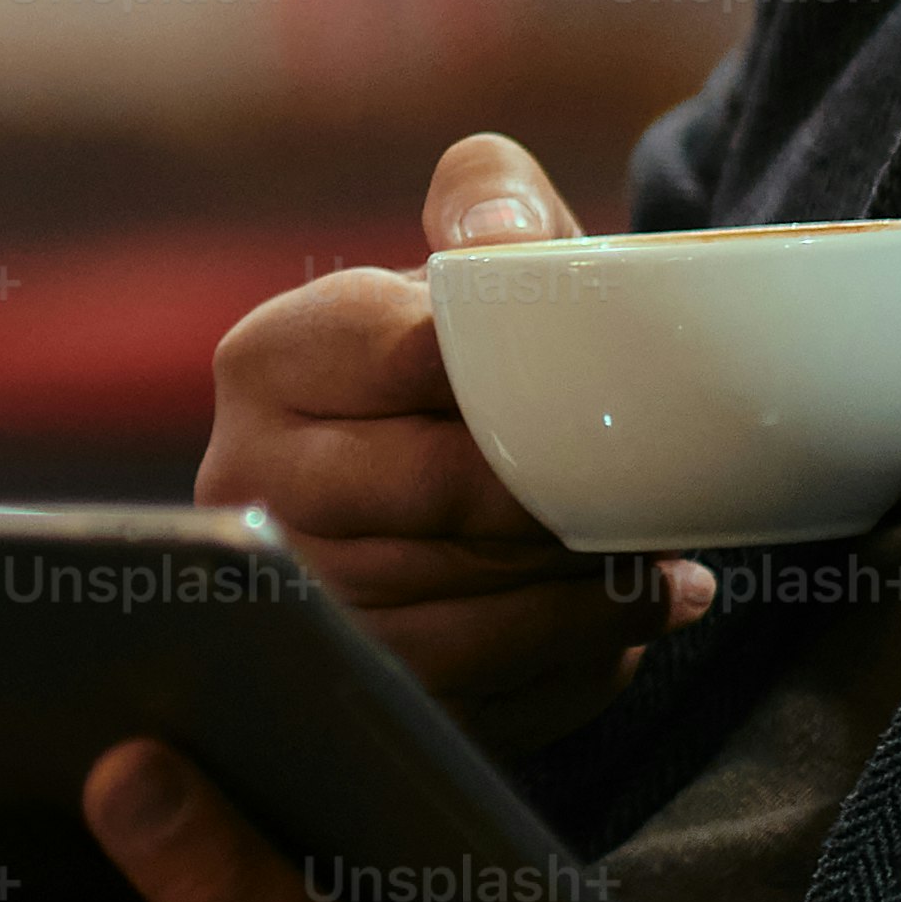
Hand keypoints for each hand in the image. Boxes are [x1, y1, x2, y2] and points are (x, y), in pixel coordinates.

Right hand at [197, 131, 710, 744]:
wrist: (429, 462)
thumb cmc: (467, 353)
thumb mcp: (475, 252)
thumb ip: (490, 202)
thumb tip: (502, 245)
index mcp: (267, 358)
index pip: (418, 361)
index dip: (527, 384)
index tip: (605, 398)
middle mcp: (246, 481)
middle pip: (437, 496)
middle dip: (558, 502)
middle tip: (646, 498)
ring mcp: (287, 596)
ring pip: (454, 616)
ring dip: (578, 600)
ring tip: (654, 570)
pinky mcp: (340, 685)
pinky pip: (469, 700)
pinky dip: (566, 668)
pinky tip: (624, 627)